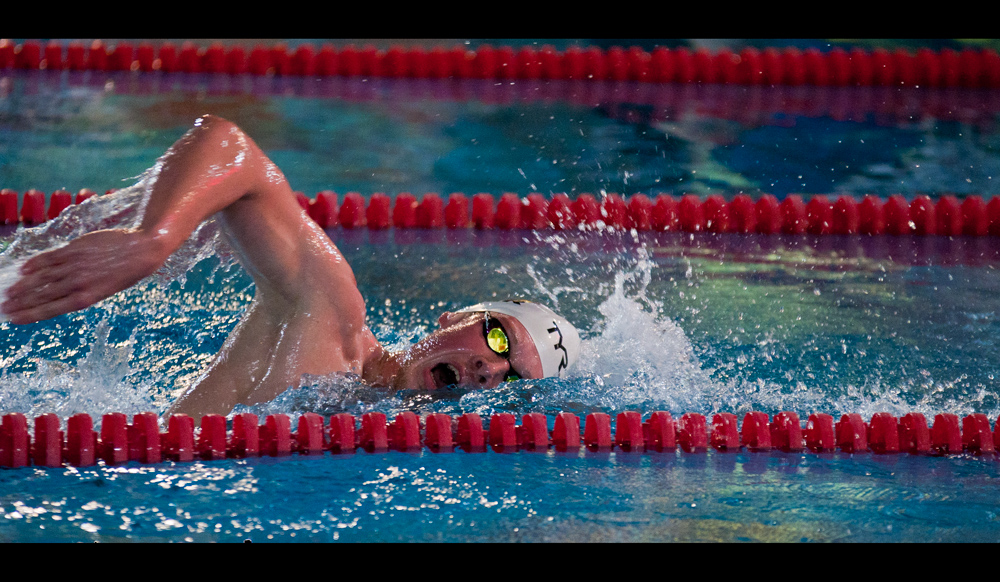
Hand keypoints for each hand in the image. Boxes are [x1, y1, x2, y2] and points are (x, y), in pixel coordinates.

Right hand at [1, 228, 164, 323]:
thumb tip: (58, 293)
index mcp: (87, 298)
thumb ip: (82, 291)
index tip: (14, 319)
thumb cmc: (126, 272)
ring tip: (9, 292)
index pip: (51, 309)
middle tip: (5, 308)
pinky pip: (50, 257)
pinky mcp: (75, 249)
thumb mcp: (106, 289)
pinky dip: (35, 264)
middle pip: (42, 295)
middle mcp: (78, 283)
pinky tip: (24, 269)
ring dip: (23, 285)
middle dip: (21, 303)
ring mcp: (75, 265)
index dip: (31, 314)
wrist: (142, 250)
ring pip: (42, 277)